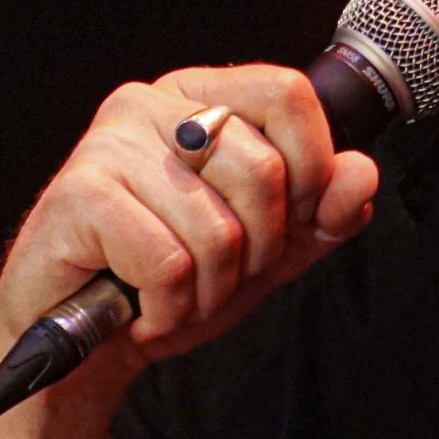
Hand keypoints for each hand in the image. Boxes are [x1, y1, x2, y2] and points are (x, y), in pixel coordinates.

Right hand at [0, 64, 380, 381]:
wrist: (86, 345)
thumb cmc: (171, 281)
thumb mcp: (270, 246)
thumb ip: (326, 210)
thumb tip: (360, 173)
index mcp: (201, 96)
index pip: (288, 94)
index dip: (313, 166)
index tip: (294, 218)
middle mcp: (152, 104)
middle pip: (264, 170)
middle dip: (258, 249)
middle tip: (216, 272)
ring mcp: (109, 145)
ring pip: (219, 229)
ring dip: (210, 289)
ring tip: (174, 292)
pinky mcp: (78, 196)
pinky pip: (169, 263)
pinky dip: (169, 307)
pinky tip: (142, 308)